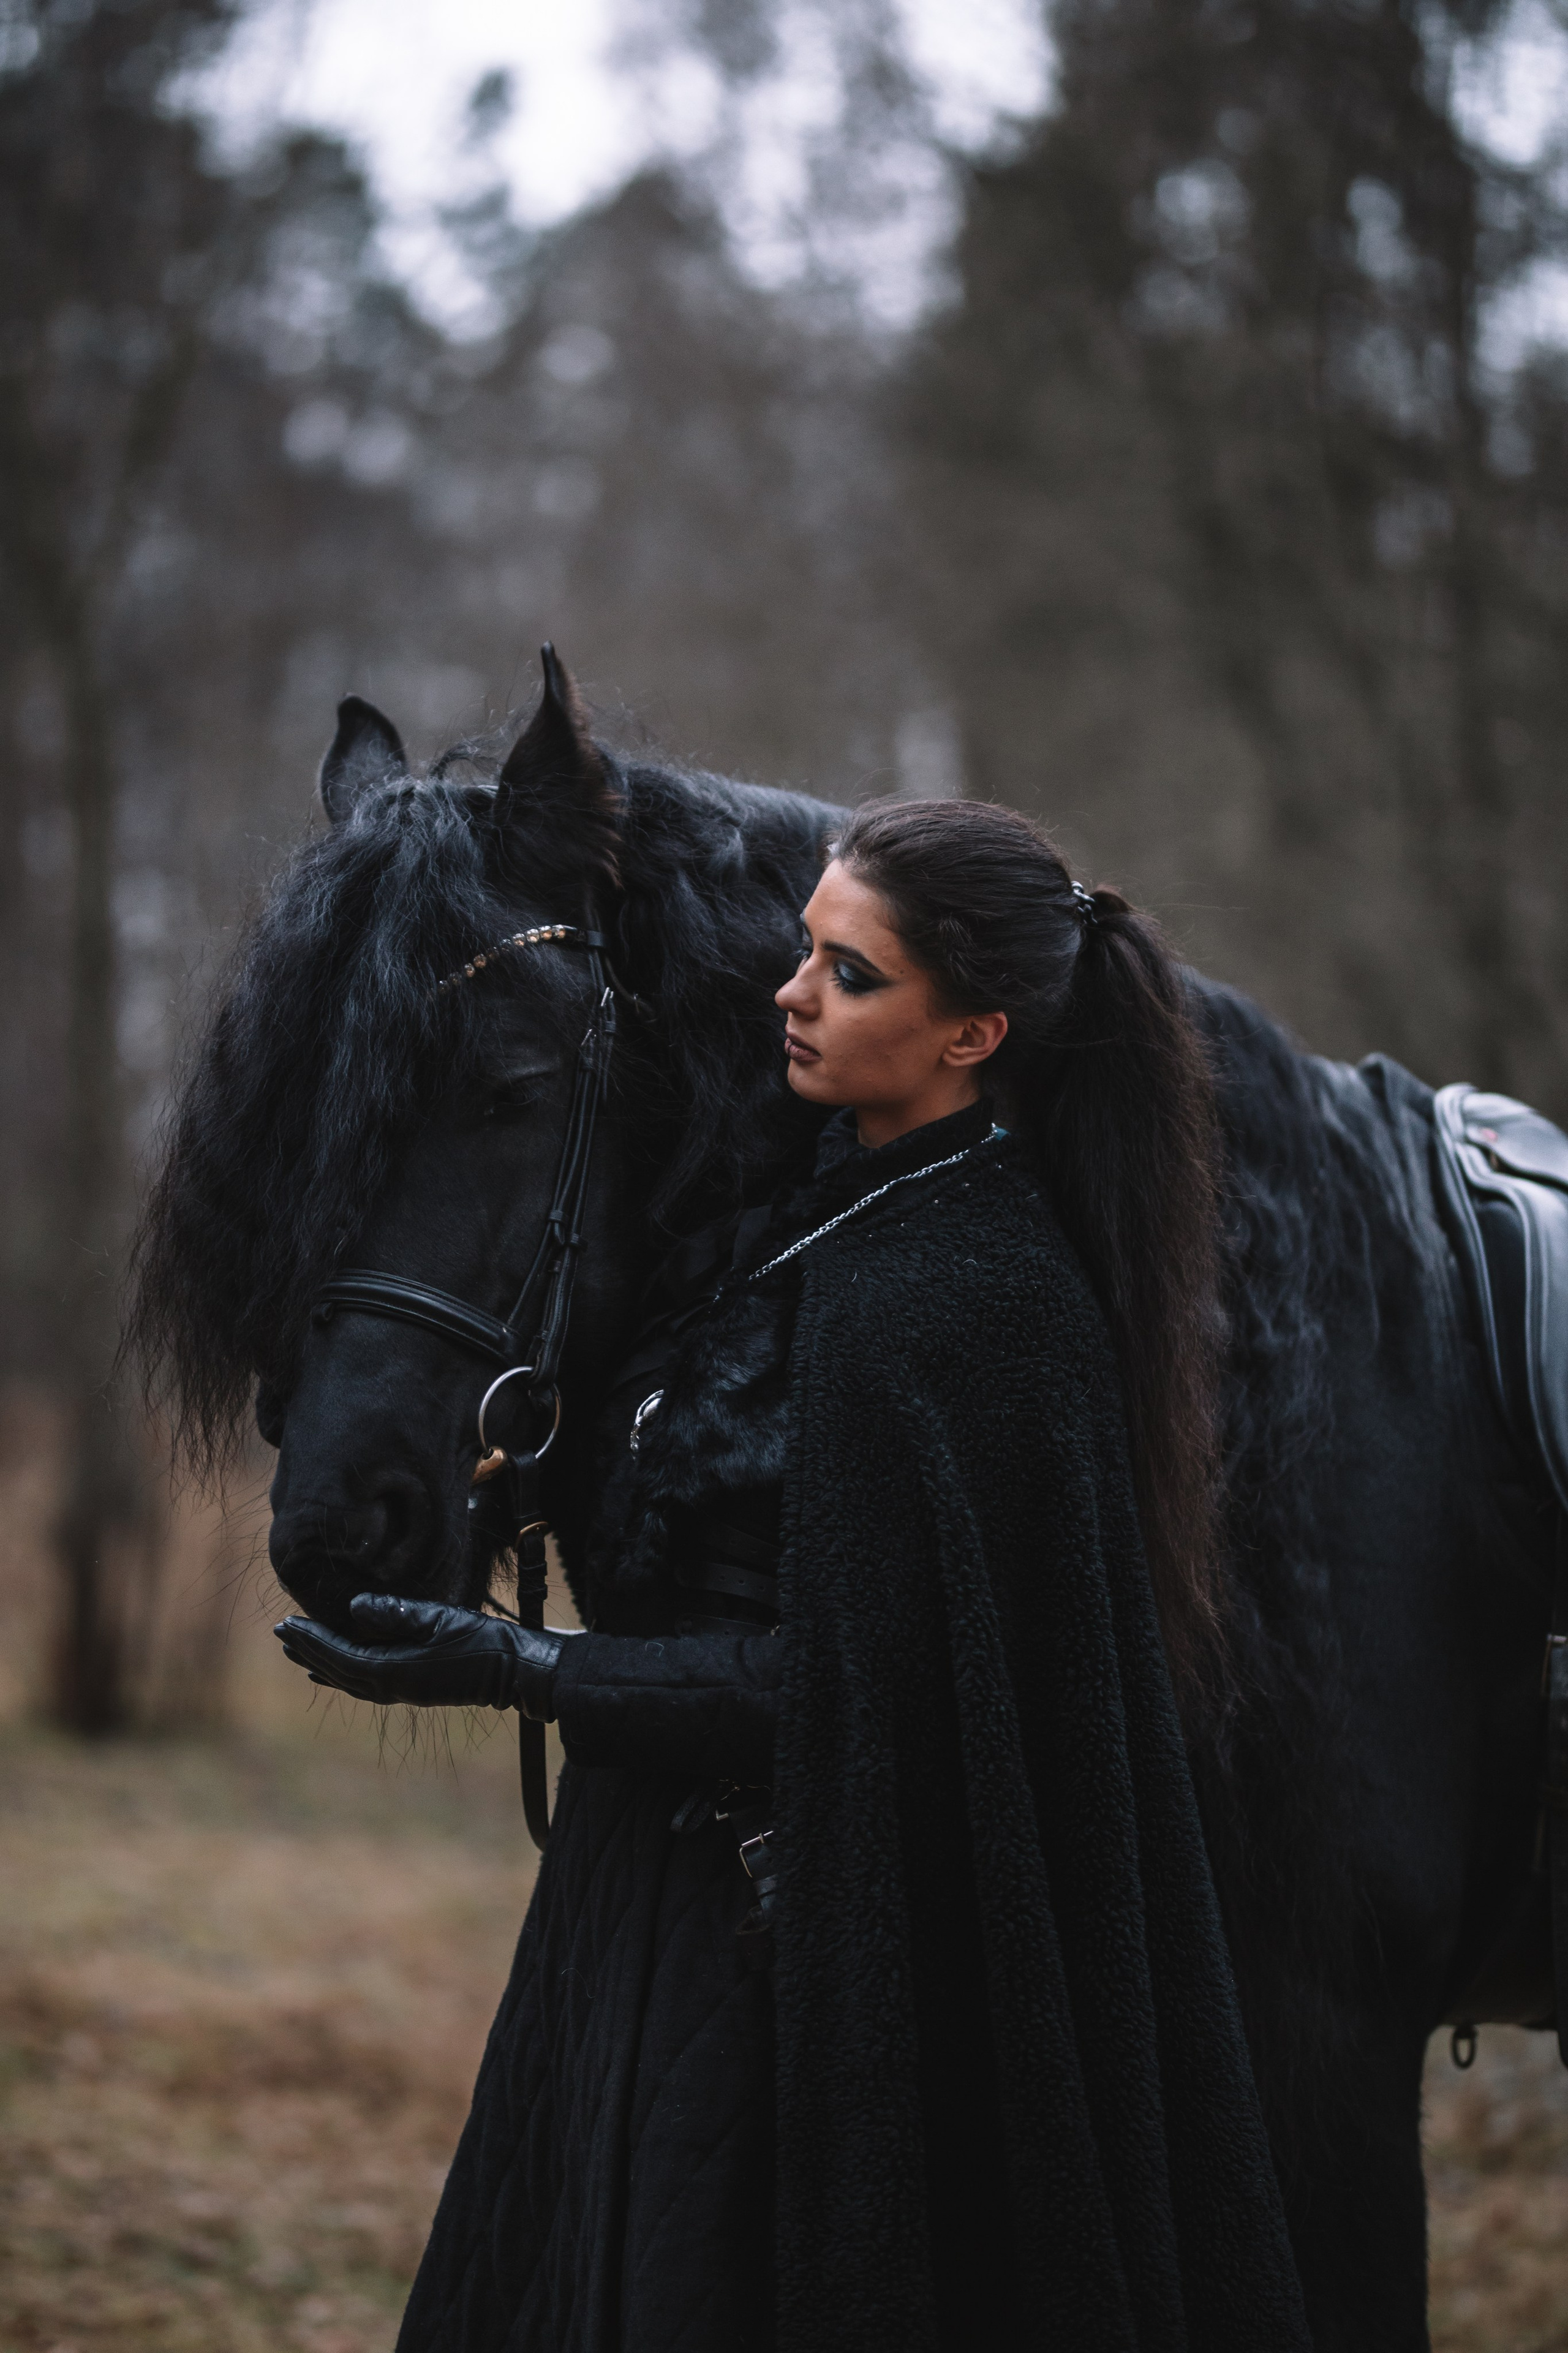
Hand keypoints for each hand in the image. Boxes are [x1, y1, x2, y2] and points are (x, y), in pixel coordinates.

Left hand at [273, 1594, 563, 1716]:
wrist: (516, 1670)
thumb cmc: (482, 1640)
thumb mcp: (439, 1619)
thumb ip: (396, 1613)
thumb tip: (353, 1608)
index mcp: (393, 1671)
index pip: (339, 1655)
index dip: (310, 1640)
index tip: (285, 1624)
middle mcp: (392, 1686)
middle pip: (337, 1670)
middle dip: (308, 1650)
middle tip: (281, 1633)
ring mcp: (403, 1690)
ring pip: (349, 1679)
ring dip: (322, 1662)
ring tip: (298, 1650)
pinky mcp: (414, 1687)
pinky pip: (366, 1683)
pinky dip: (343, 1674)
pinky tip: (335, 1671)